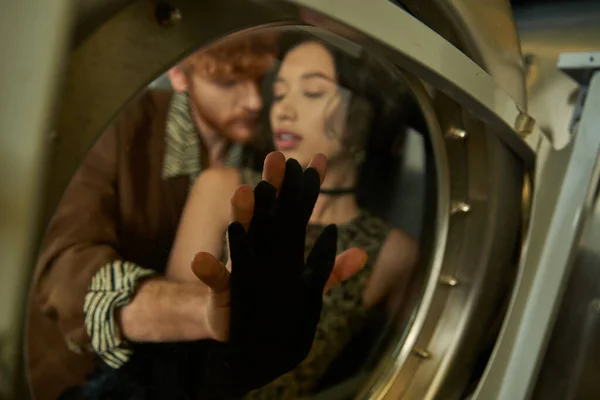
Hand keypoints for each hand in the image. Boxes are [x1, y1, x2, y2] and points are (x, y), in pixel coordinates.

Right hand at [191, 153, 366, 343]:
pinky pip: (215, 278)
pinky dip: (208, 269)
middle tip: (278, 157)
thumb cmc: (270, 297)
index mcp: (280, 244)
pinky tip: (201, 259)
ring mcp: (238, 262)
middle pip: (266, 209)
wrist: (238, 327)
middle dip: (272, 183)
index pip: (296, 209)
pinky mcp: (223, 288)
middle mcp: (258, 243)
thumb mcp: (306, 287)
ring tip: (244, 192)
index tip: (320, 159)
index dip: (308, 186)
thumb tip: (362, 255)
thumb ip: (330, 270)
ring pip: (239, 233)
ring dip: (241, 213)